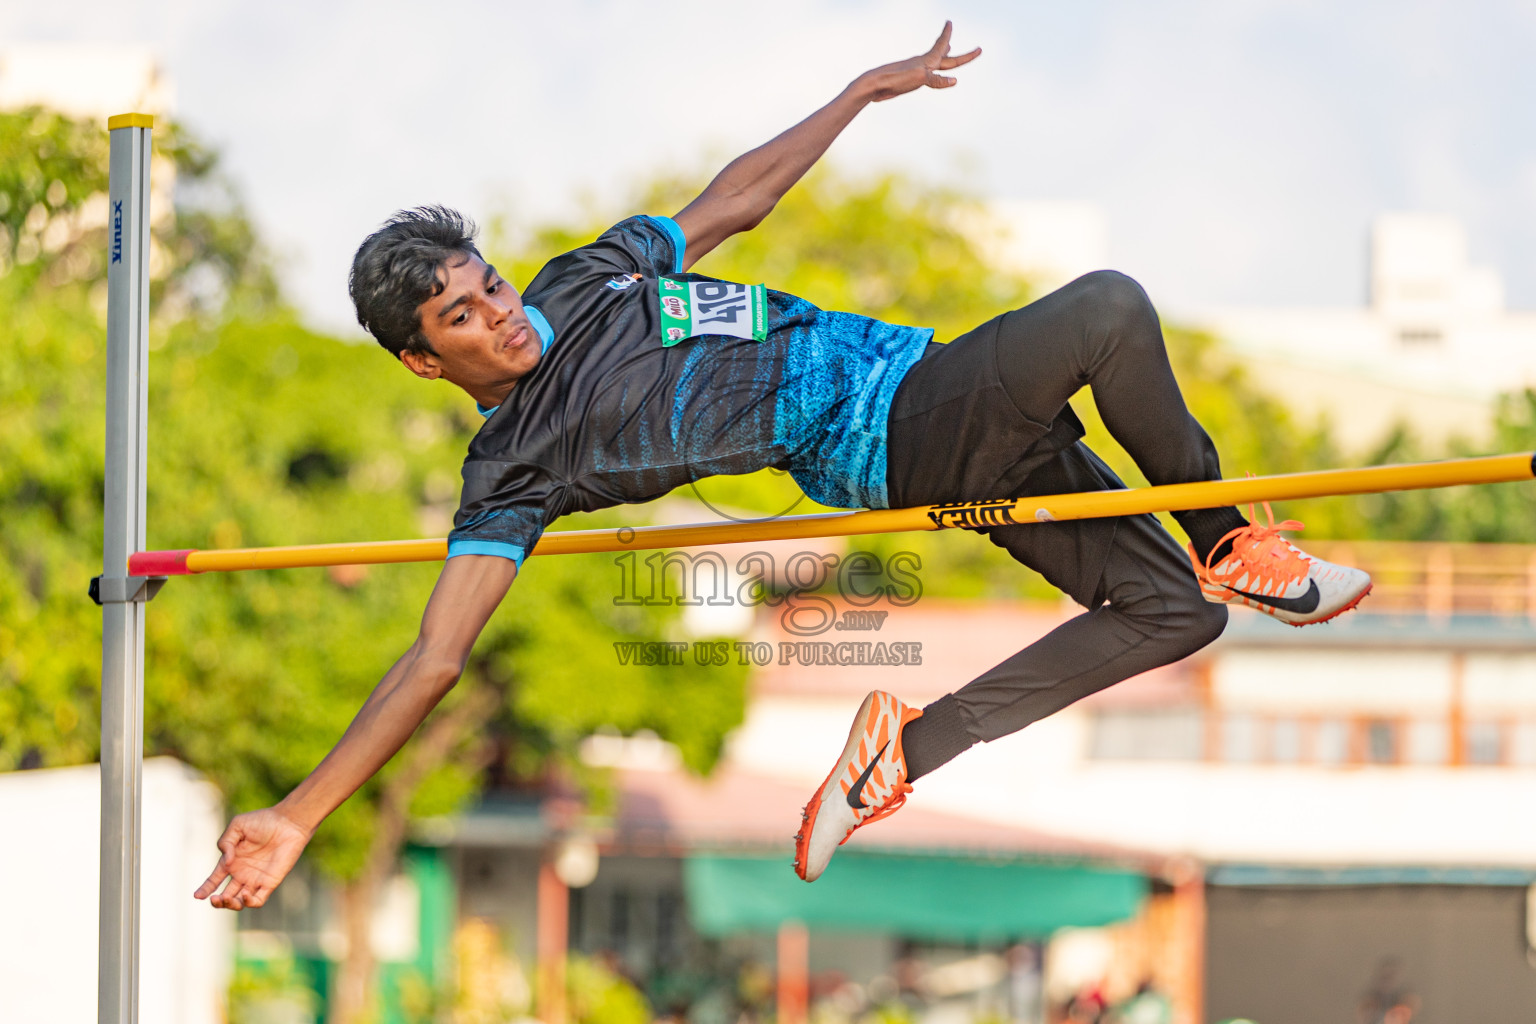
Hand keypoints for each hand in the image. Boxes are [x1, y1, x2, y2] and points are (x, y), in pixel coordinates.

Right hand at [193, 806, 312, 910]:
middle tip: (214, 899)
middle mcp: (242, 873)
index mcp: (232, 861)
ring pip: (239, 902)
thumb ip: (226, 842)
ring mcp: (256, 879)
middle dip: (218, 902)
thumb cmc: (263, 821)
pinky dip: (249, 903)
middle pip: (226, 895)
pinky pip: (258, 900)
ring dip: (231, 905)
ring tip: (226, 899)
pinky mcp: (270, 882)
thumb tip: (227, 862)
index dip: (205, 889)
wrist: (288, 822)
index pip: (215, 880)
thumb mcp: (237, 826)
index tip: (197, 896)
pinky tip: (245, 895)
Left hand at [856, 21, 980, 102]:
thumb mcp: (920, 78)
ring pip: (936, 63)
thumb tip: (955, 81)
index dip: (947, 35)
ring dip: (944, 56)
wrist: (874, 86)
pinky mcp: (910, 80)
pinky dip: (932, 70)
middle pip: (948, 59)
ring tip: (949, 49)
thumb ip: (937, 79)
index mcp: (927, 61)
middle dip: (963, 56)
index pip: (942, 46)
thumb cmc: (895, 79)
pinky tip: (928, 71)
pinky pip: (926, 74)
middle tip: (978, 49)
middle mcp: (924, 64)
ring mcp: (917, 71)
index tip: (949, 22)